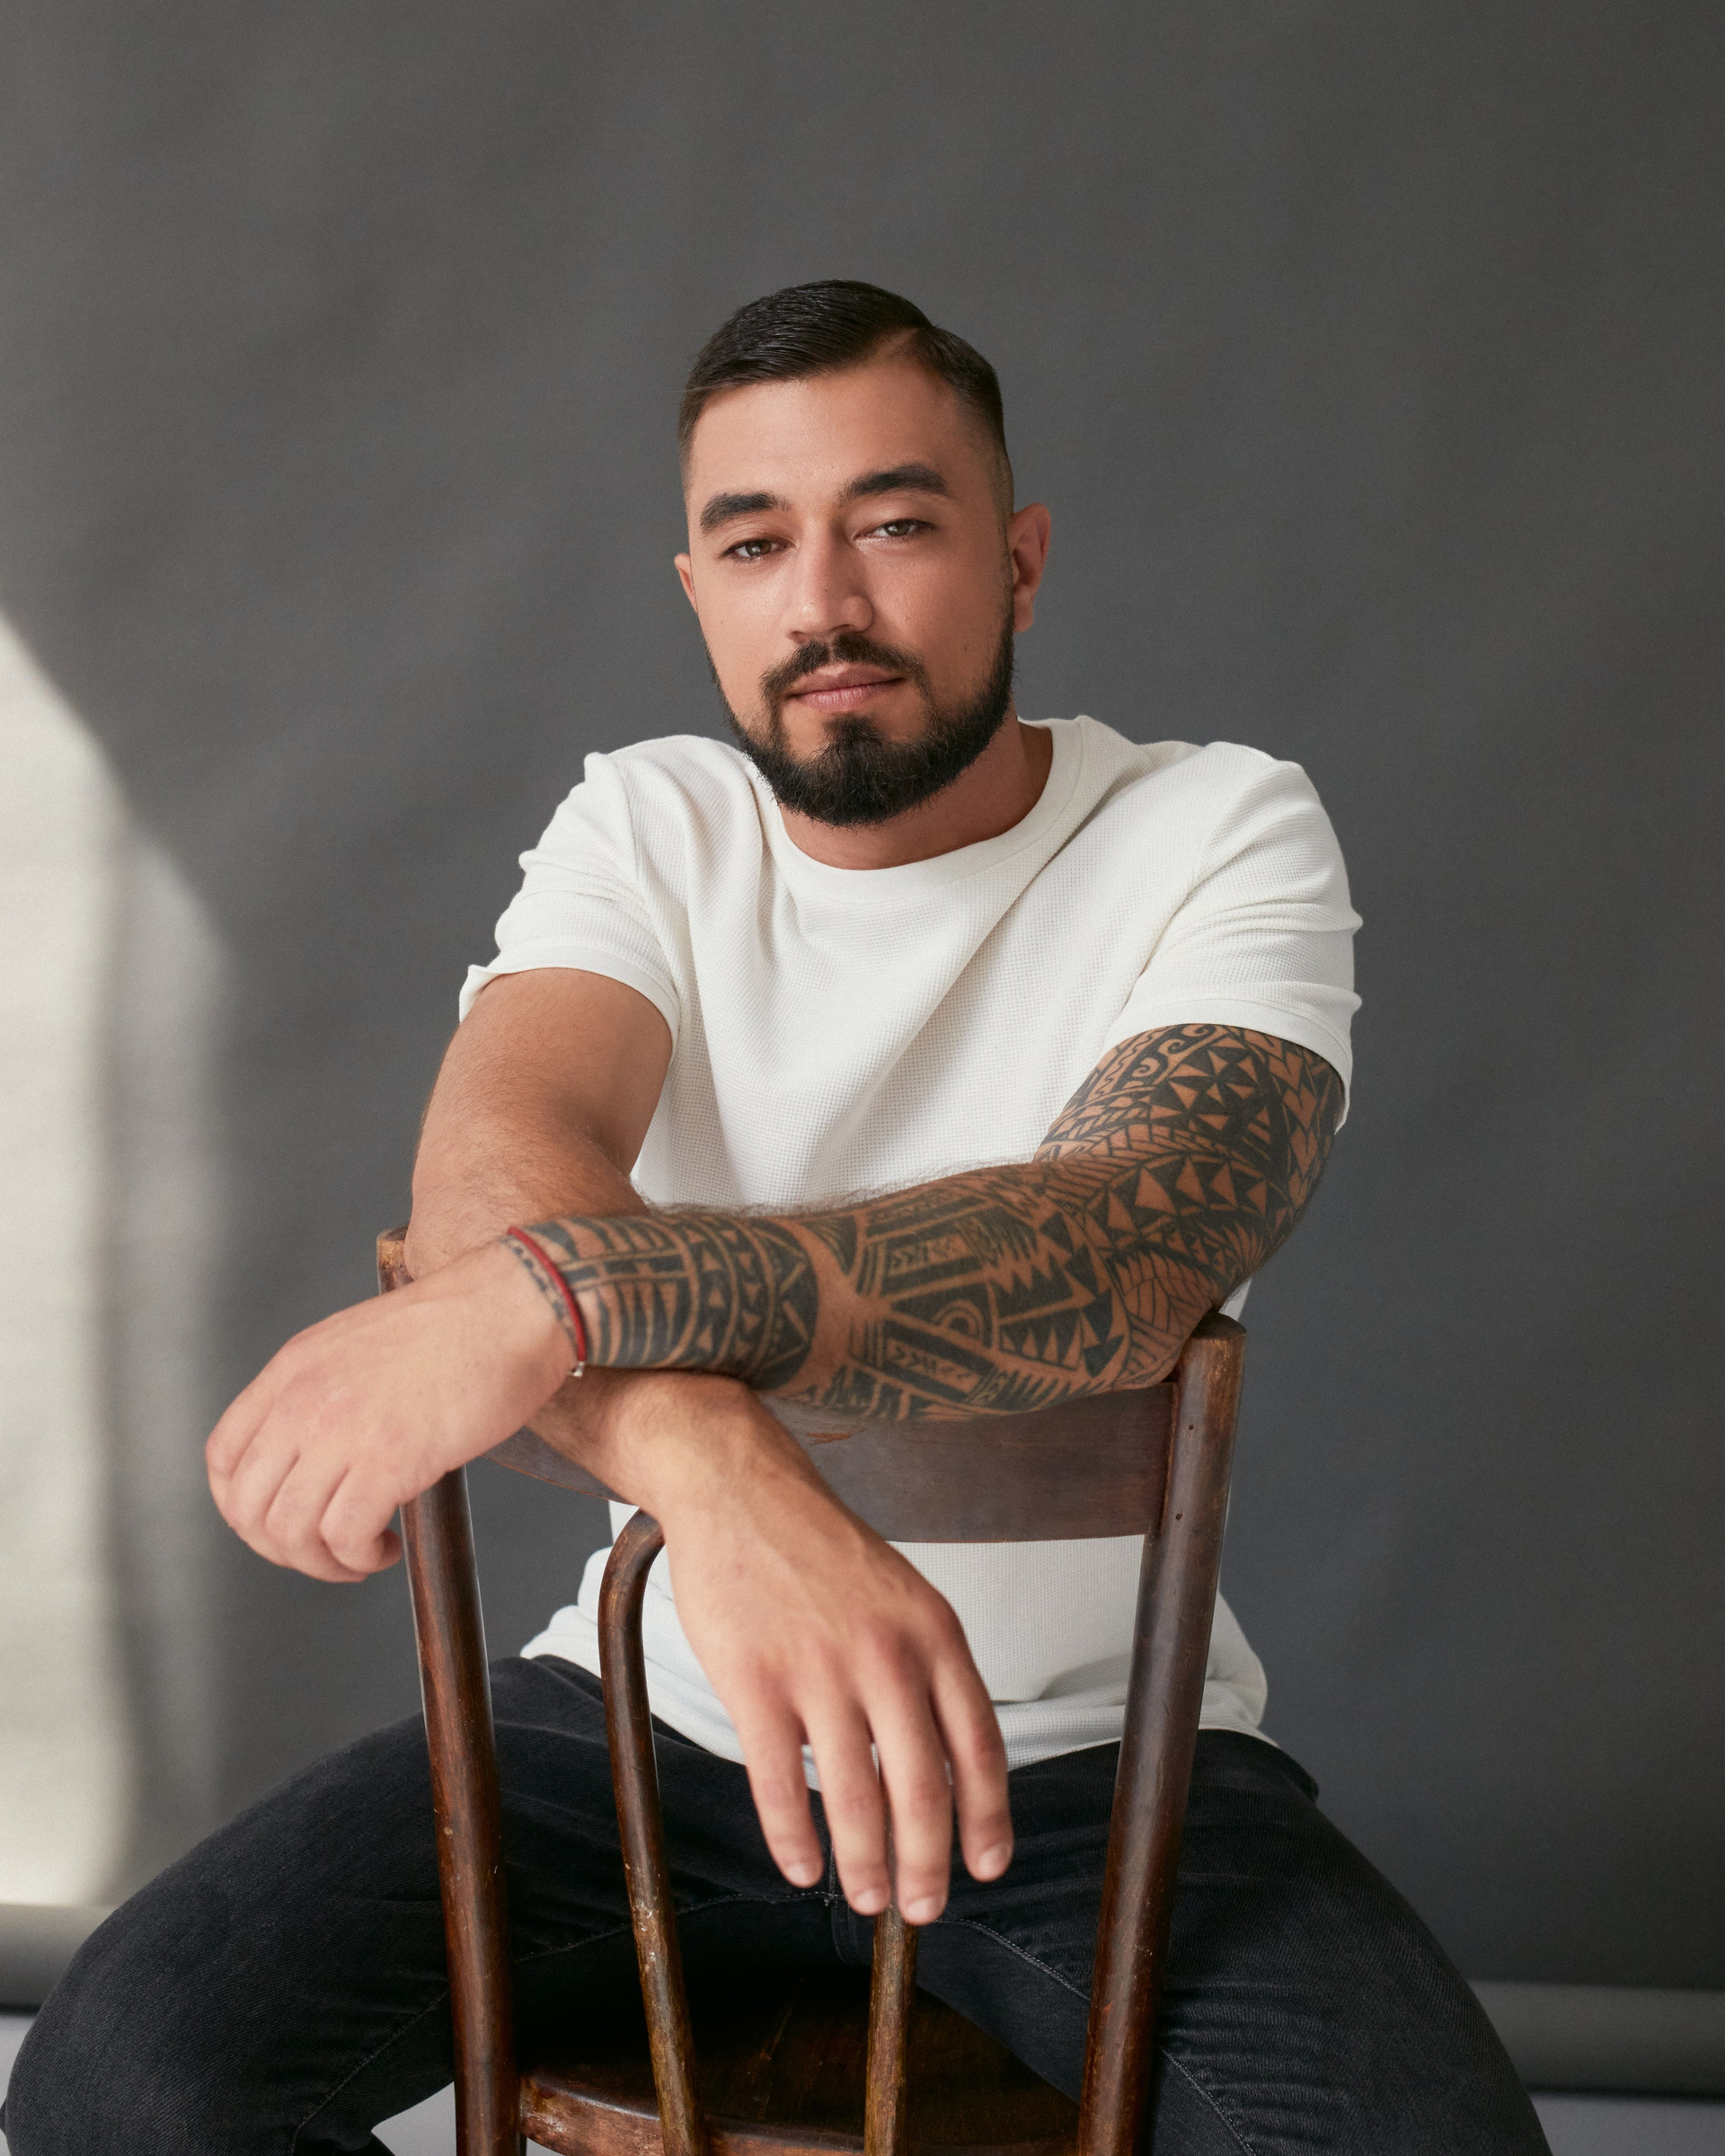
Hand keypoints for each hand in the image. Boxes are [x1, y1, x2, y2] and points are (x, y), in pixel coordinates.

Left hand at [206, 1241, 570, 1580]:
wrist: (513, 1306)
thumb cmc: (461, 1323)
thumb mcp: (360, 1342)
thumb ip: (324, 1388)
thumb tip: (318, 1450)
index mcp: (294, 1367)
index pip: (223, 1456)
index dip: (241, 1506)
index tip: (276, 1520)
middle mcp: (305, 1400)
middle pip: (247, 1507)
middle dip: (281, 1548)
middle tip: (323, 1551)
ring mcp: (343, 1431)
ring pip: (291, 1531)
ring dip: (323, 1562)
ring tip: (362, 1553)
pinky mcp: (388, 1460)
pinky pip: (346, 1537)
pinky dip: (360, 1557)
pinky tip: (386, 1547)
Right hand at [611, 1376, 1012, 1923]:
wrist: (743, 1490)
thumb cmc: (822, 1551)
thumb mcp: (902, 1597)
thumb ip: (926, 1673)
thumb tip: (944, 1770)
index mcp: (934, 1633)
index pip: (980, 1746)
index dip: (988, 1818)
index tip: (987, 1867)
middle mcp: (887, 1655)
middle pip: (922, 1789)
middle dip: (928, 1865)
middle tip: (922, 1908)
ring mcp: (819, 1669)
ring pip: (853, 1798)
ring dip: (865, 1864)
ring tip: (867, 1898)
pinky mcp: (755, 1681)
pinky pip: (778, 1782)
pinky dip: (793, 1838)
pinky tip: (801, 1867)